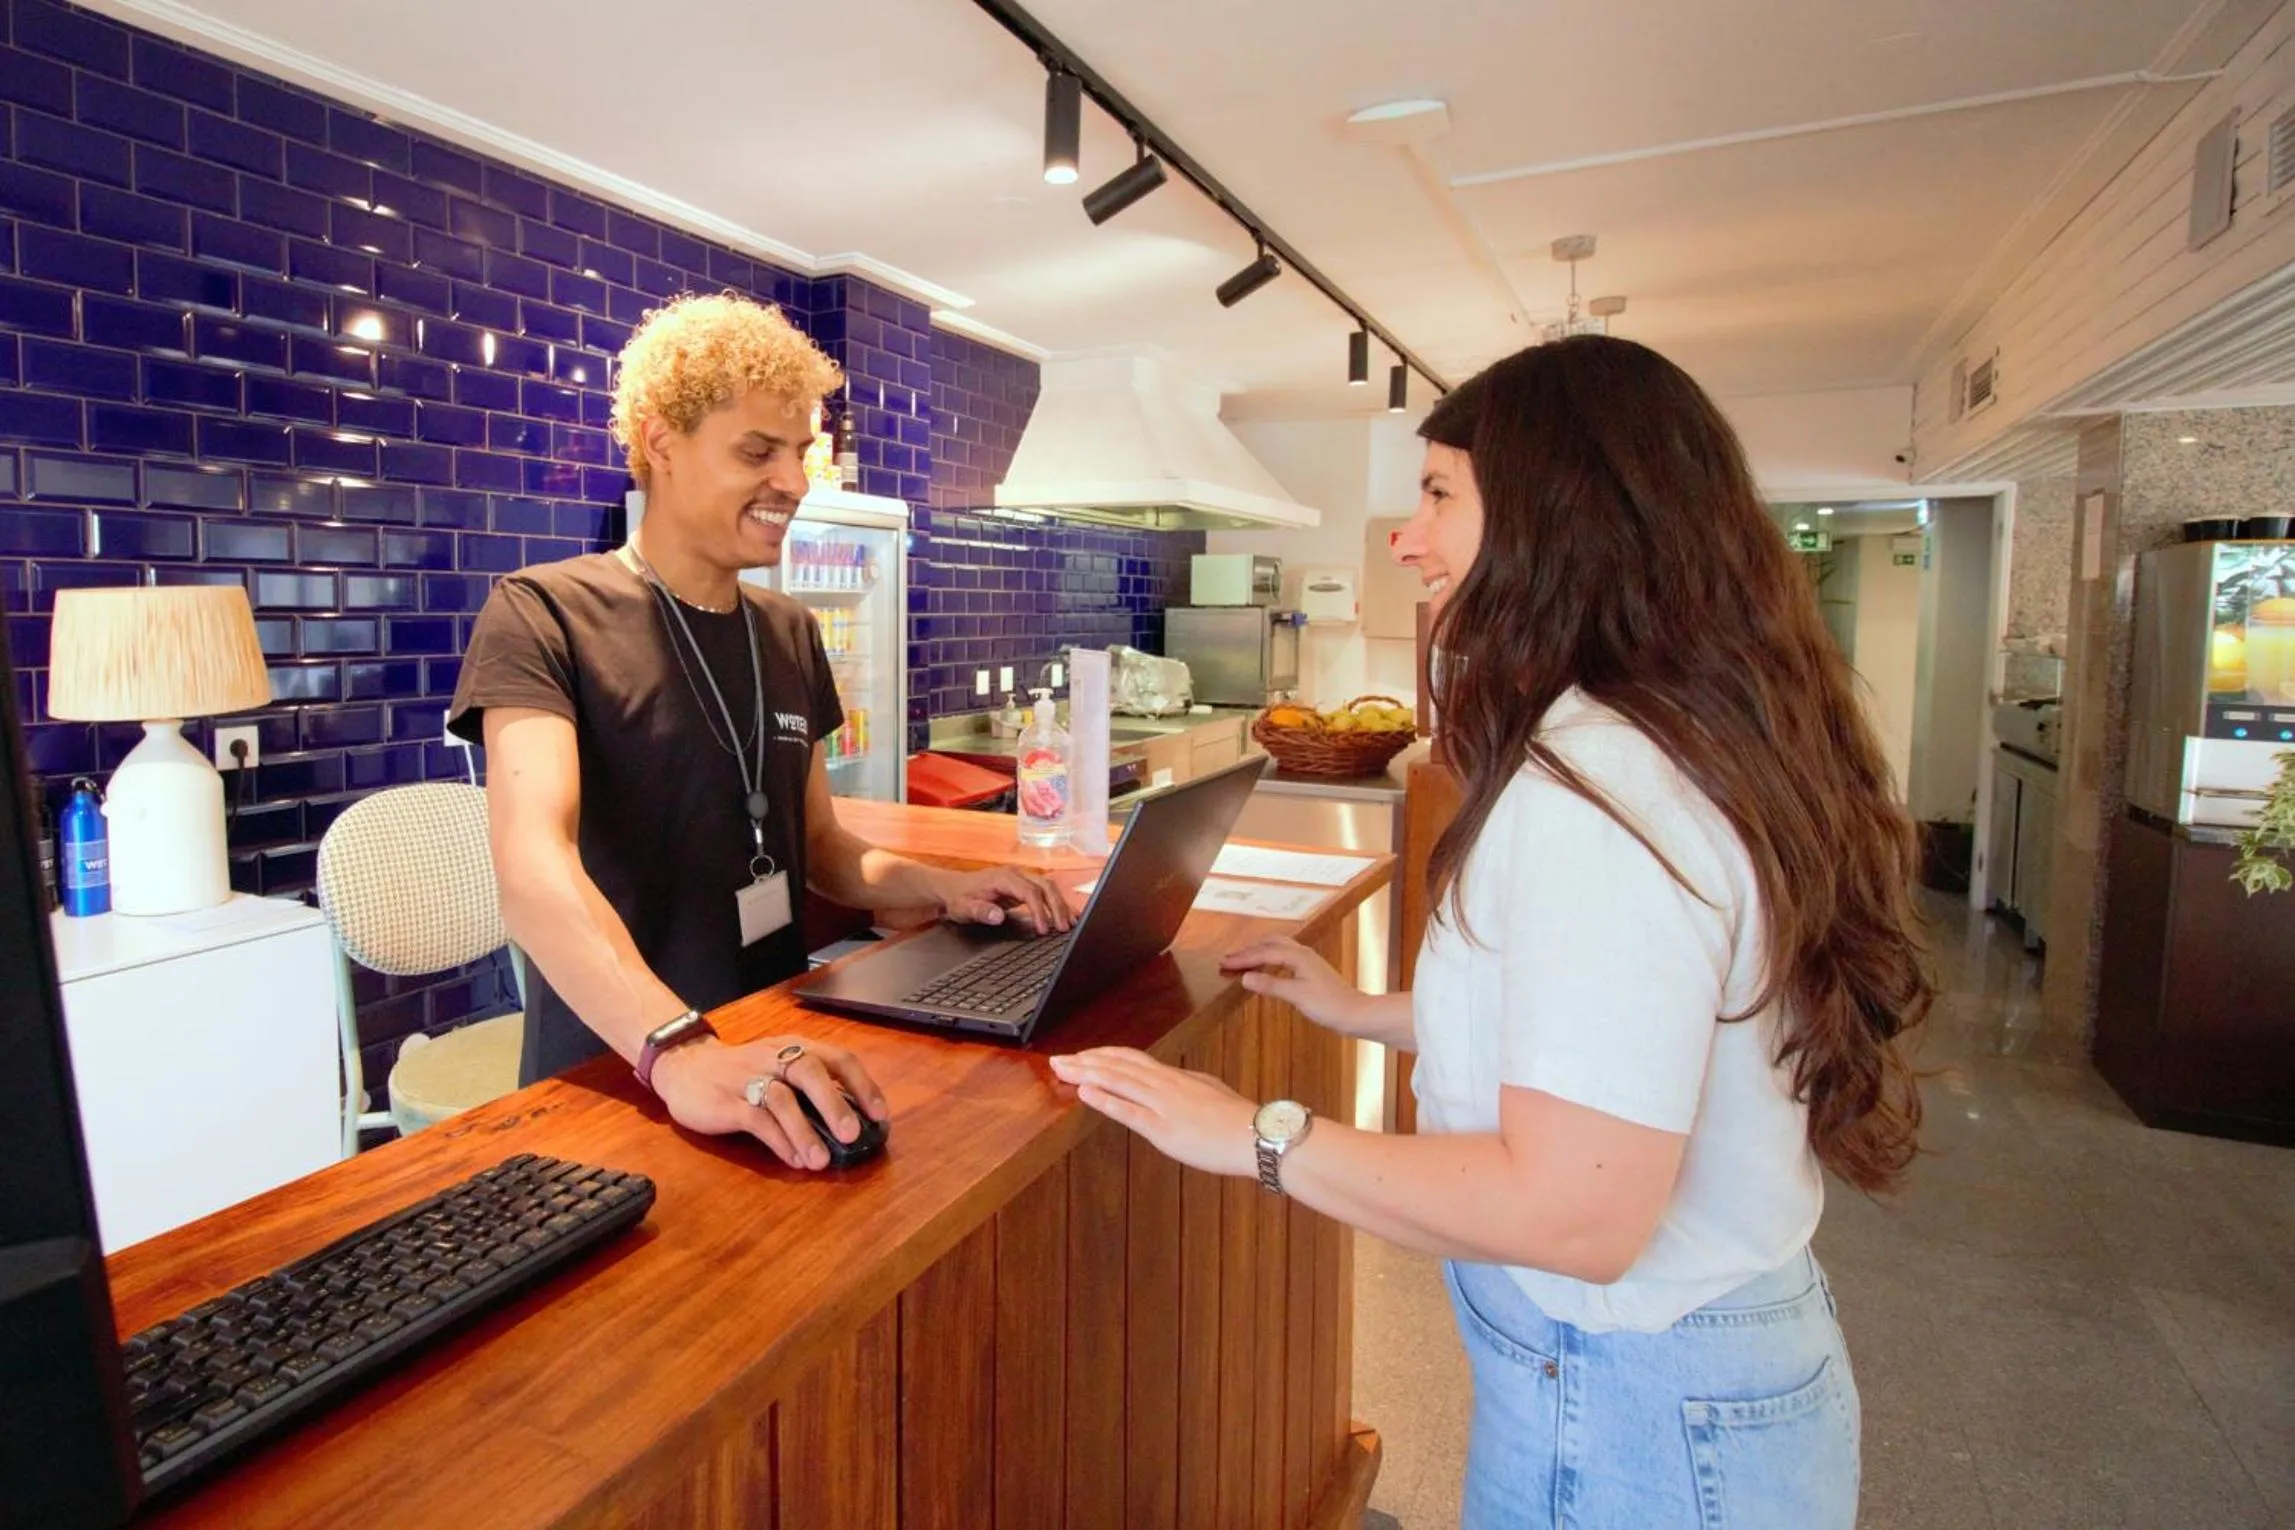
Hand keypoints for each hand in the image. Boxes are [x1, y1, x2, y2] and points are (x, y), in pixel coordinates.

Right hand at [651, 1034, 888, 1170]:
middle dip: (834, 1104)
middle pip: (810, 1072)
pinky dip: (778, 1141)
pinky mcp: (726, 1102)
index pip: (837, 1058)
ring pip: (781, 1099)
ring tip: (821, 1161)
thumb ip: (809, 1087)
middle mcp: (774, 1057)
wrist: (684, 1066)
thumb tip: (851, 1120)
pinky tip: (794, 1159)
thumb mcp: (777, 1066)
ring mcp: (748, 1078)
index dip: (862, 1085)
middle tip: (851, 1135)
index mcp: (793, 1048)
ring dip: (805, 1130)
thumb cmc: (742, 1071)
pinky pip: (756, 1120)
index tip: (879, 1114)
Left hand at [937, 865, 1071, 933]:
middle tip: (1063, 928)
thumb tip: (998, 916)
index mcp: (1004, 878)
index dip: (1039, 910)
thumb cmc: (959, 897)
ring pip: (1049, 888)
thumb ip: (980, 911)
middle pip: (1045, 886)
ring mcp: (1022, 879)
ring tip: (1071, 923)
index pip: (1029, 892)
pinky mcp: (1024, 886)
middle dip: (1057, 907)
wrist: (952, 888)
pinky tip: (1067, 915)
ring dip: (1061, 905)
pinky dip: (1057, 903)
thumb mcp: (964, 907)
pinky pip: (1045, 892)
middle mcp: (1016, 874)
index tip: (1043, 929)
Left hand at [1049, 1048, 1256, 1177]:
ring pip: (1119, 1081)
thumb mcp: (1210, 1094)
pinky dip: (1105, 1099)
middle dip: (1086, 1060)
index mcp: (1177, 1078)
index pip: (1133, 1059)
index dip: (1105, 1055)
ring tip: (1062, 1069)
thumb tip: (1175, 1087)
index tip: (1084, 1055)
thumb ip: (1188, 1090)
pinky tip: (1085, 1093)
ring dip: (1087, 1073)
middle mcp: (1166, 1085)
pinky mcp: (1165, 1128)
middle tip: (1058, 1058)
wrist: (1258, 1134)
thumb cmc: (1240, 1120)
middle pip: (1119, 1065)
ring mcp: (1164, 1105)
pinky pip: (1130, 1111)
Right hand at [1220, 936, 1368, 1034]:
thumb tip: (1245, 978)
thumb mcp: (1296, 996)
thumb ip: (1270, 985)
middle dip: (1248, 950)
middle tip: (1229, 959)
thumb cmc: (1328, 1005)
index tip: (1223, 962)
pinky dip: (1269, 959)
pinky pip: (1284, 957)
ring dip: (1259, 952)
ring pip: (1278, 948)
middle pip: (1270, 944)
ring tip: (1242, 961)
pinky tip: (1265, 969)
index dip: (1242, 958)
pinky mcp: (1310, 970)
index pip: (1263, 953)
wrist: (1354, 1013)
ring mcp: (1308, 960)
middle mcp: (1303, 953)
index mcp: (1298, 956)